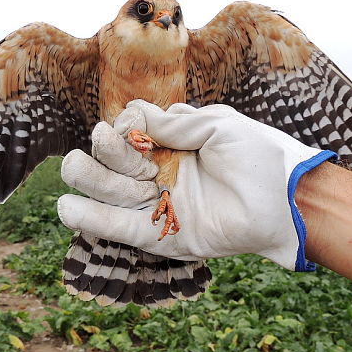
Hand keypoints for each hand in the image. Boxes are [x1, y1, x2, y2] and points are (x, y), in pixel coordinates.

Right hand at [58, 100, 334, 269]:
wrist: (284, 200)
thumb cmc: (256, 156)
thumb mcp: (216, 125)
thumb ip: (172, 122)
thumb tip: (131, 115)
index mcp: (170, 144)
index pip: (125, 134)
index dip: (123, 134)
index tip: (143, 139)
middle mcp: (158, 173)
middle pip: (108, 163)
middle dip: (107, 156)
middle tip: (140, 162)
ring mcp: (158, 205)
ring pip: (108, 194)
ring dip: (93, 182)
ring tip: (87, 174)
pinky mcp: (162, 236)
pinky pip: (122, 229)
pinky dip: (93, 219)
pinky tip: (67, 208)